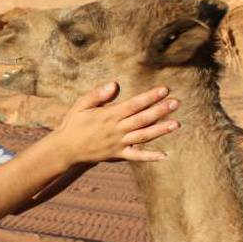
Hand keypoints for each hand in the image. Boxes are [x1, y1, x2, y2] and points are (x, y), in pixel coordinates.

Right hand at [52, 82, 178, 165]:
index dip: (149, 97)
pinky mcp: (117, 155)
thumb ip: (97, 95)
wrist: (65, 149)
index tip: (164, 90)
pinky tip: (164, 155)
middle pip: (142, 119)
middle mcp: (116, 130)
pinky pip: (136, 157)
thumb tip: (114, 84)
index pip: (133, 105)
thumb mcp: (80, 105)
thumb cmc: (73, 124)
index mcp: (108, 116)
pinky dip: (150, 157)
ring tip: (176, 124)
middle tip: (176, 102)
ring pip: (143, 136)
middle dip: (160, 110)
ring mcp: (118, 144)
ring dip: (160, 130)